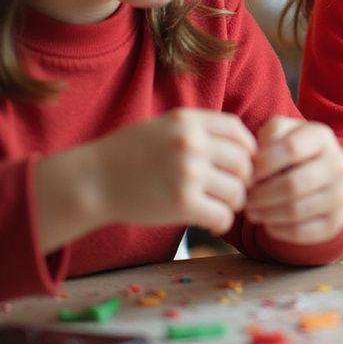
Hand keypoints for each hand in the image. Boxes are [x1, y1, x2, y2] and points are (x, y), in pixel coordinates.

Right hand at [91, 109, 254, 234]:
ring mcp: (189, 173)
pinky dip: (222, 222)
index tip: (244, 162)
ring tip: (221, 206)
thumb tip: (243, 145)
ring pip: (238, 192)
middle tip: (234, 190)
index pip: (237, 130)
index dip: (248, 148)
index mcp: (189, 121)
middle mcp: (192, 143)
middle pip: (244, 162)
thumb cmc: (128, 154)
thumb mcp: (165, 126)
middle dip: (244, 179)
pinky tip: (211, 222)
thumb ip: (200, 129)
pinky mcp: (182, 204)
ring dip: (235, 203)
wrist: (92, 180)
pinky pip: (222, 215)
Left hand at [245, 117, 342, 243]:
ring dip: (266, 214)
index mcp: (322, 137)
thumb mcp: (281, 133)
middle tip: (245, 199)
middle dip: (261, 195)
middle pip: (294, 184)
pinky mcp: (335, 221)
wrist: (323, 173)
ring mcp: (341, 194)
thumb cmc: (292, 151)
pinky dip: (277, 229)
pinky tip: (268, 222)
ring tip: (251, 211)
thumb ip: (267, 137)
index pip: (291, 149)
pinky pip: (300, 231)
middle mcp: (338, 164)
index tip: (248, 174)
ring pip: (296, 211)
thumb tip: (253, 164)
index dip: (263, 164)